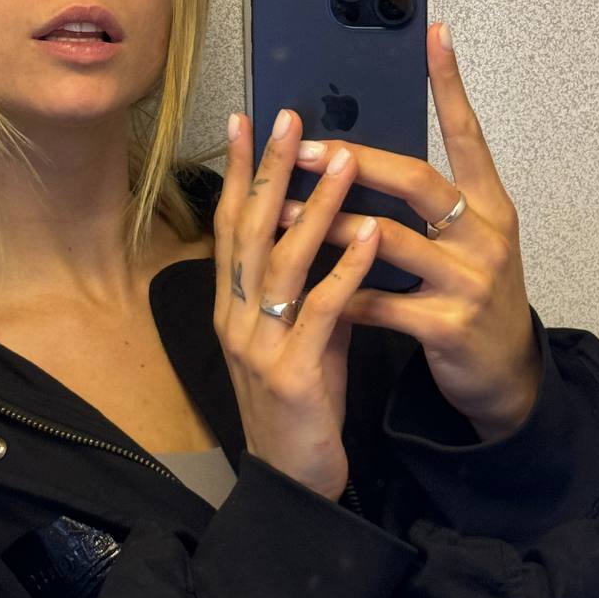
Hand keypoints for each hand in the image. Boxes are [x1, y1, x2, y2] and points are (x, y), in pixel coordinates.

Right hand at [213, 108, 381, 499]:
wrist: (293, 481)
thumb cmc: (301, 404)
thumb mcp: (302, 336)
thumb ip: (312, 289)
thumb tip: (339, 241)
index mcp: (235, 304)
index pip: (233, 224)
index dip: (241, 171)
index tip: (250, 120)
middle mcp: (237, 316)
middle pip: (250, 229)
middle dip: (269, 169)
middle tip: (288, 116)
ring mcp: (259, 344)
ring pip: (283, 262)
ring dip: (314, 206)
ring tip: (341, 159)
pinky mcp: (291, 373)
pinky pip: (320, 312)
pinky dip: (343, 270)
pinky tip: (365, 236)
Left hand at [282, 23, 540, 441]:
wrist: (505, 375)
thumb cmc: (471, 295)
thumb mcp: (465, 243)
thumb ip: (427, 204)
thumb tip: (360, 157)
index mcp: (489, 206)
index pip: (470, 135)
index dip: (451, 85)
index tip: (433, 35)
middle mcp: (485, 236)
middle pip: (418, 182)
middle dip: (355, 163)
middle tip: (302, 149)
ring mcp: (470, 282)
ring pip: (390, 241)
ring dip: (328, 227)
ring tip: (278, 216)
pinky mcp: (448, 326)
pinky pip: (380, 303)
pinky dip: (341, 295)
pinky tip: (307, 291)